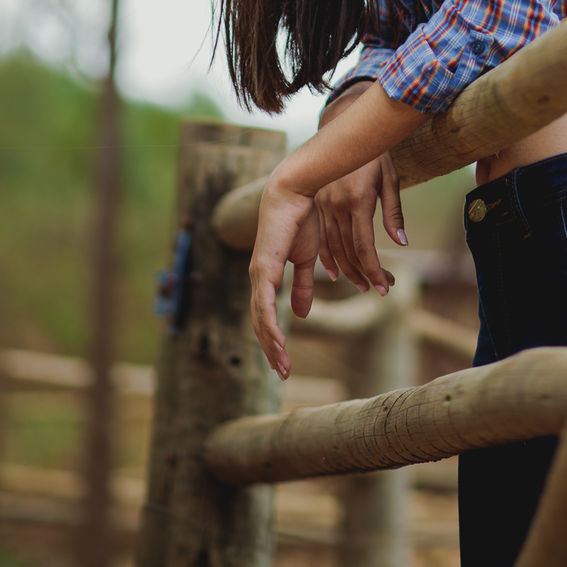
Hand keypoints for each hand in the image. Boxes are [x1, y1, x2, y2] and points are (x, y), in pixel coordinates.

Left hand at [249, 173, 320, 378]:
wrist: (296, 192)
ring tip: (283, 367)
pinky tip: (278, 343)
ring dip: (272, 345)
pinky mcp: (263, 269)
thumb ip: (304, 284)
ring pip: (260, 319)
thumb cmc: (302, 218)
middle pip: (261, 323)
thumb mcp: (308, 258)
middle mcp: (258, 278)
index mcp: (268, 275)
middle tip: (284, 373)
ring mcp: (258, 274)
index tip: (285, 360)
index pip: (267, 315)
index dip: (274, 338)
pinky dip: (270, 326)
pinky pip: (265, 305)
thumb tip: (302, 313)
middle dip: (272, 350)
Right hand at [316, 151, 406, 294]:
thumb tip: (402, 243)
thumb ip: (394, 213)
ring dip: (348, 270)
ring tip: (364, 284)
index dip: (374, 270)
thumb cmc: (375, 154)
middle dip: (365, 274)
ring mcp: (324, 205)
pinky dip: (328, 258)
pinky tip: (336, 272)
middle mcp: (337, 205)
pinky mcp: (317, 205)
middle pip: (348, 252)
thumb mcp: (390, 179)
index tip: (385, 286)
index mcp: (358, 200)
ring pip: (333, 248)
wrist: (346, 130)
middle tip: (380, 289)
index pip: (363, 246)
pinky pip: (321, 238)